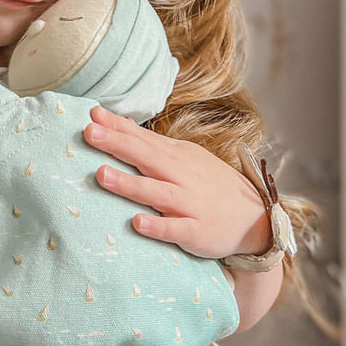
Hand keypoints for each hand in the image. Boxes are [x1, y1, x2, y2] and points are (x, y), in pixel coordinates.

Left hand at [83, 105, 272, 259]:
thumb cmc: (209, 184)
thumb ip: (147, 141)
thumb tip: (115, 121)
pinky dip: (157, 225)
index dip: (117, 127)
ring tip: (102, 174)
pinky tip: (137, 222)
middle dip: (117, 144)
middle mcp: (181, 176)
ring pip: (157, 192)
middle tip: (89, 132)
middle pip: (146, 158)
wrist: (255, 217)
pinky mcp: (196, 231)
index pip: (142, 138)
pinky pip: (175, 228)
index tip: (91, 114)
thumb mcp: (182, 157)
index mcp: (175, 156)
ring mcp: (189, 203)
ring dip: (130, 184)